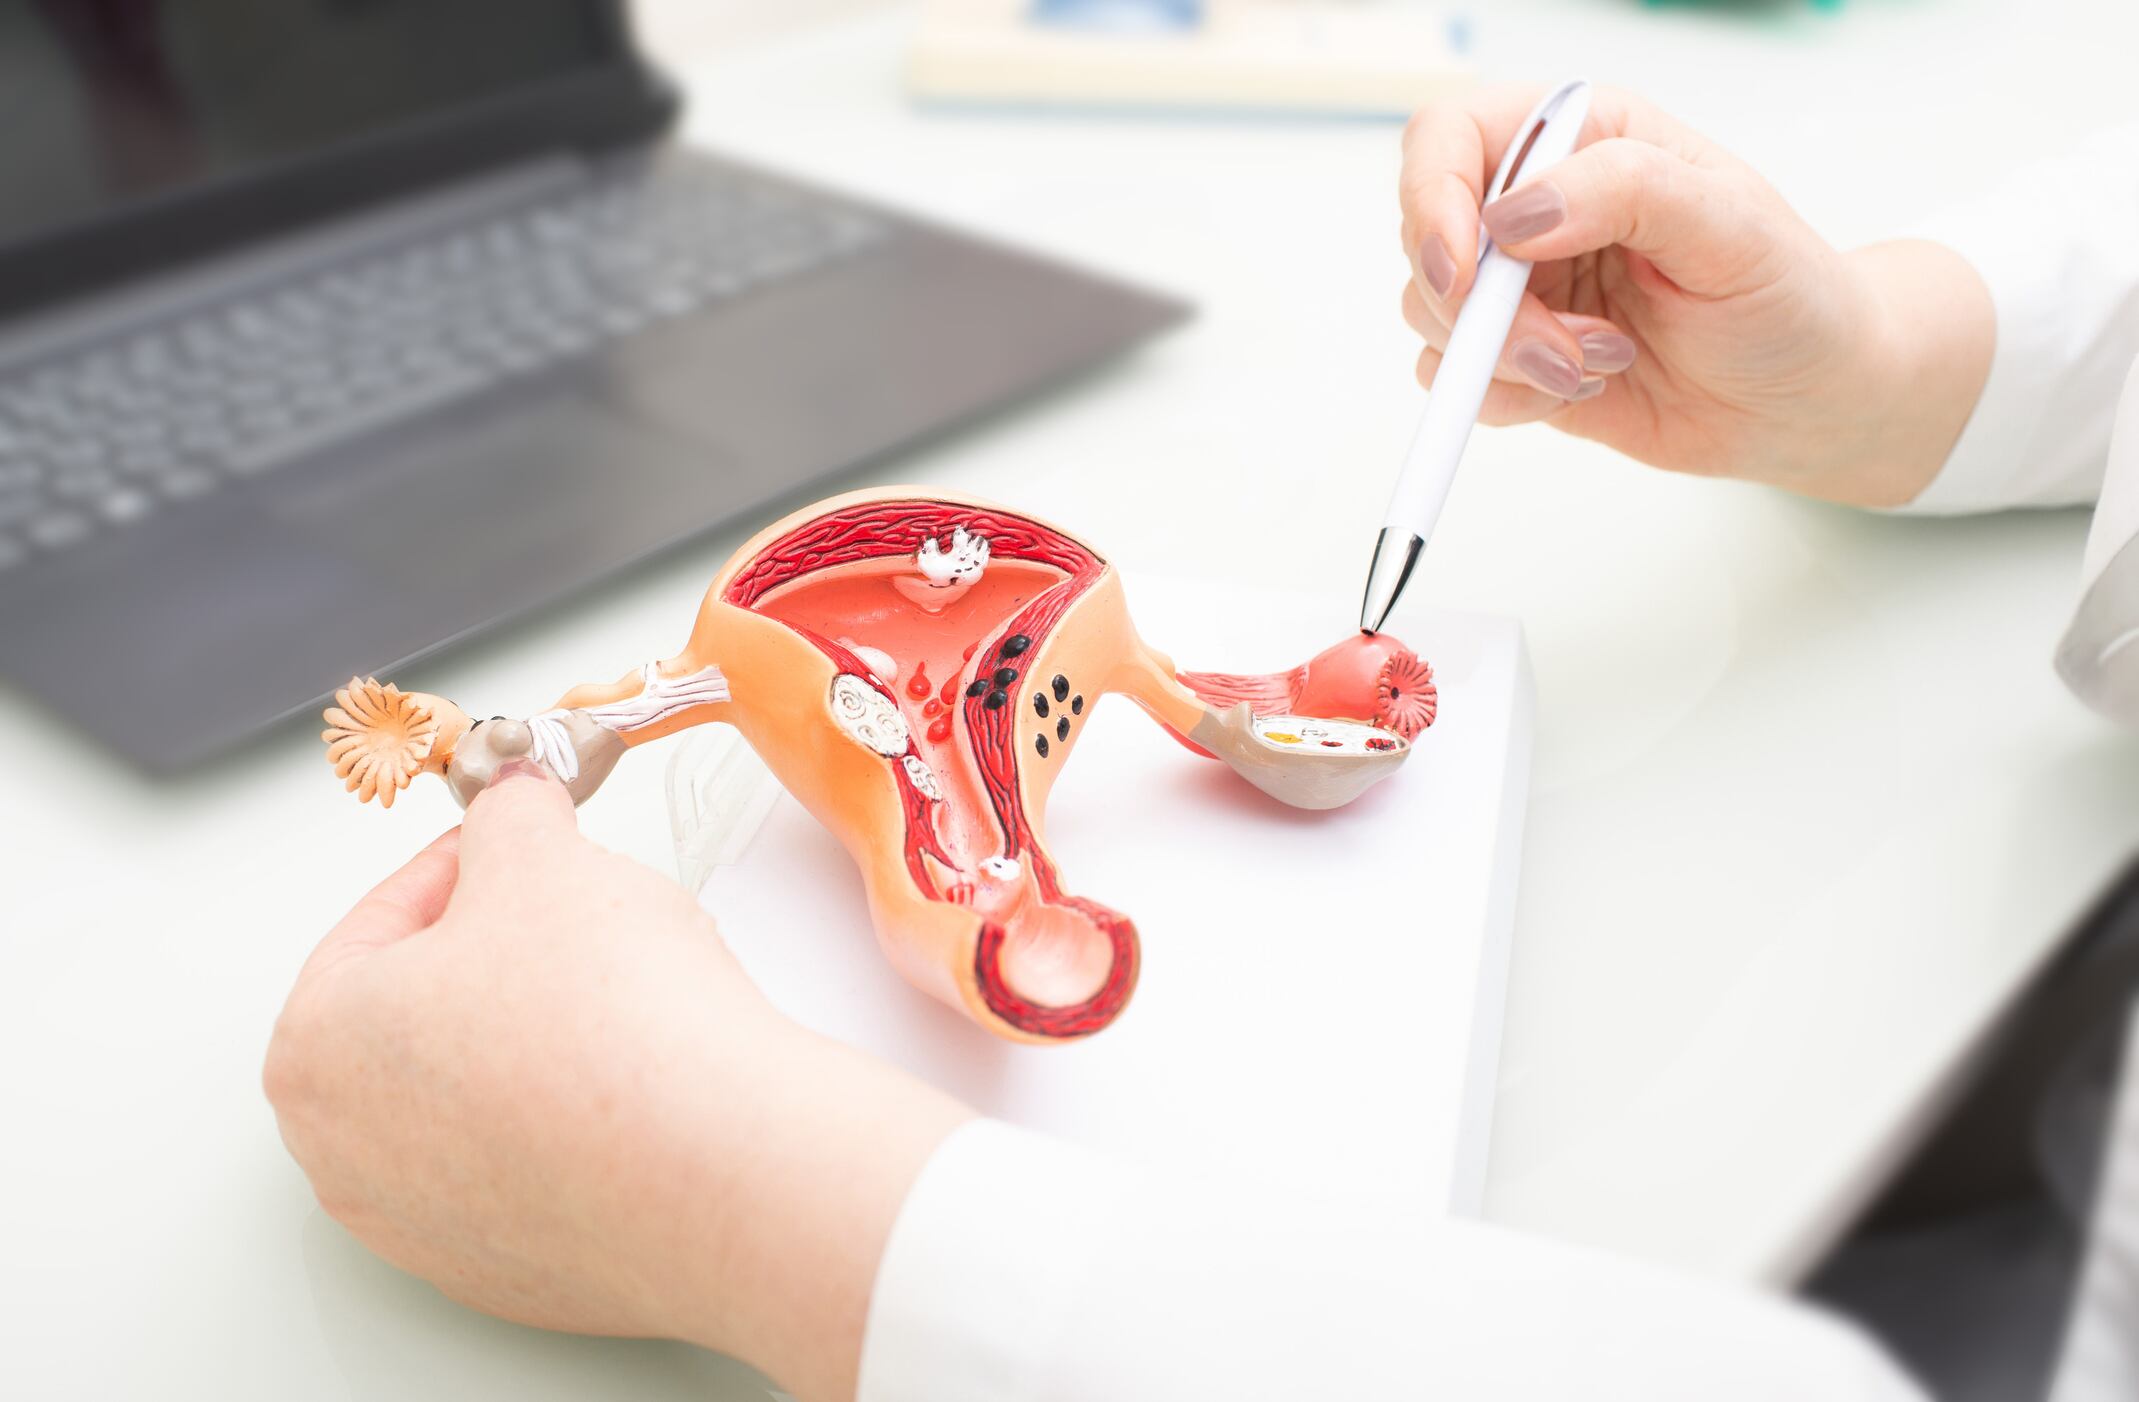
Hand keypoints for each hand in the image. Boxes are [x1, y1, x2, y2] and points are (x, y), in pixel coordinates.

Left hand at [264, 762, 970, 1401]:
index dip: (466, 862)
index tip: (517, 846)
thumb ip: (510, 811)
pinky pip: (530, 1164)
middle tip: (570, 919)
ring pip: (473, 1093)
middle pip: (418, 1013)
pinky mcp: (509, 1272)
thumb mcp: (545, 854)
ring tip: (617, 1002)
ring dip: (533, 1039)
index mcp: (315, 1047)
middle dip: (495, 955)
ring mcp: (422, 1227)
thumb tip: (512, 805)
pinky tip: (636, 1082)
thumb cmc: (613, 1033)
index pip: (382, 918)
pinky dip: (572, 1118)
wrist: (722, 1173)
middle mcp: (345, 1155)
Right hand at [1398, 85, 1992, 505]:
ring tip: (1603, 361)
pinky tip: (1589, 385)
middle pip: (1426, 236)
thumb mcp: (1730, 225)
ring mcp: (1519, 285)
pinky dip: (1510, 397)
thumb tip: (1520, 211)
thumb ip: (1628, 191)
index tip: (1464, 272)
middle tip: (1561, 345)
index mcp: (1582, 138)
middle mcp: (1536, 204)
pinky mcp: (1514, 356)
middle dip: (1480, 307)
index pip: (1451, 137)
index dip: (1433, 198)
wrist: (1804, 398)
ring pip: (1432, 316)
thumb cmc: (1787, 297)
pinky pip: (1460, 380)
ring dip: (1508, 358)